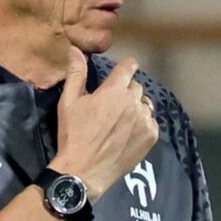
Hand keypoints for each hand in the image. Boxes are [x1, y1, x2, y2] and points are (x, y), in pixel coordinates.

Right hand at [49, 47, 158, 199]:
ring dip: (135, 107)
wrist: (84, 171)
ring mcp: (145, 120)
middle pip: (136, 86)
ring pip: (145, 104)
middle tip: (113, 105)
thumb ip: (76, 74)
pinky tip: (128, 133)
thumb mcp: (68, 102)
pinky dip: (143, 124)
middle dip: (126, 91)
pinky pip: (151, 122)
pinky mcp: (151, 136)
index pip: (129, 66)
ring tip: (121, 121)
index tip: (124, 71)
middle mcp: (133, 102)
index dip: (127, 67)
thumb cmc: (74, 135)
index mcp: (114, 90)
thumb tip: (76, 49)